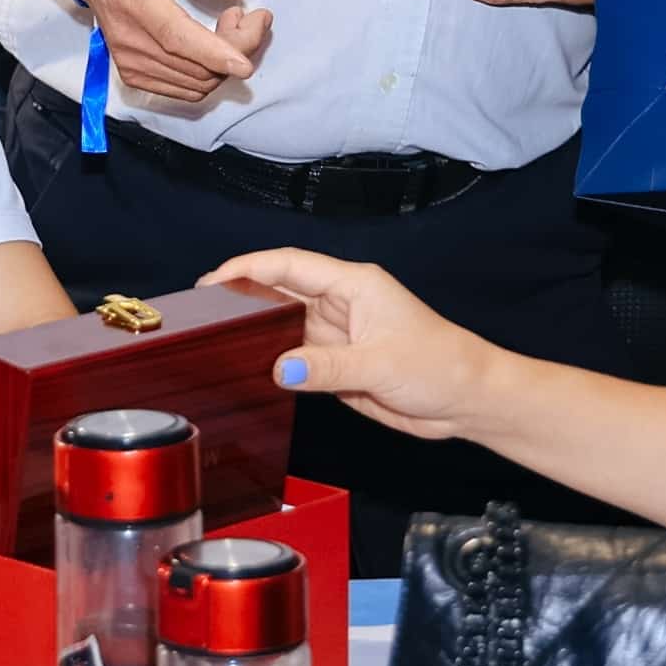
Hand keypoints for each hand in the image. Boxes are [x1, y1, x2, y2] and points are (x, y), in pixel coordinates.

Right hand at [65, 0, 271, 104]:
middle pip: (195, 66)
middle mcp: (130, 38)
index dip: (215, 54)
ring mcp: (129, 59)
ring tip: (228, 23)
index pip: (177, 38)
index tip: (246, 61)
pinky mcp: (132, 71)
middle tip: (249, 16)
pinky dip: (207, 73)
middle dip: (237, 48)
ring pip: (195, 83)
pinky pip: (183, 89)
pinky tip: (209, 44)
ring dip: (225, 61)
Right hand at [209, 250, 503, 438]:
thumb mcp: (381, 364)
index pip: (288, 265)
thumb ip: (328, 367)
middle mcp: (340, 304)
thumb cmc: (440, 365)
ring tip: (213, 340)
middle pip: (278, 291)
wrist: (466, 400)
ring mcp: (336, 334)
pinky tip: (248, 370)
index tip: (212, 279)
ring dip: (254, 333)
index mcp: (353, 285)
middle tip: (199, 311)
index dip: (247, 267)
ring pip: (282, 327)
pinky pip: (295, 360)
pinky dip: (272, 364)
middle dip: (240, 296)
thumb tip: (280, 369)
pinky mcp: (336, 364)